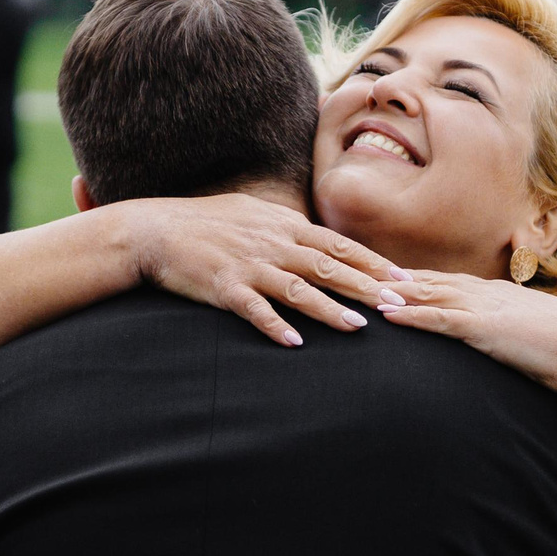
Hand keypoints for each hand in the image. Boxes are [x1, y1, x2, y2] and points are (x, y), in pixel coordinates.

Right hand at [118, 195, 406, 347]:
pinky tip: (293, 343)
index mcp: (282, 225)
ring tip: (358, 327)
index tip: (402, 279)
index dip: (372, 263)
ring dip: (330, 309)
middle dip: (367, 288)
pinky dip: (274, 326)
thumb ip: (284, 226)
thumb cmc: (203, 222)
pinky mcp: (223, 287)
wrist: (153, 231)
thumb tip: (312, 237)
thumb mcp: (250, 212)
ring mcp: (248, 265)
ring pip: (298, 289)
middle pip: (328, 267)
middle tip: (399, 305)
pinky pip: (254, 310)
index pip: (337, 244)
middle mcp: (271, 243)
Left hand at [376, 271, 556, 391]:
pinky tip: (389, 314)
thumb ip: (501, 326)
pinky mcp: (487, 328)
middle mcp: (484, 293)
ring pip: (429, 295)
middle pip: (428, 281)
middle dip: (391, 278)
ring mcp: (484, 308)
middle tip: (354, 272)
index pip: (443, 281)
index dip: (410, 278)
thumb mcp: (525, 329)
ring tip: (359, 289)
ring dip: (393, 292)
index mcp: (493, 293)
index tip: (379, 274)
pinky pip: (442, 320)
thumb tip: (489, 332)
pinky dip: (413, 315)